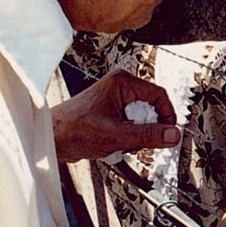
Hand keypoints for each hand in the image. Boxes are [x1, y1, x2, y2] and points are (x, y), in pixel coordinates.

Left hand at [52, 67, 179, 161]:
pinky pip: (131, 125)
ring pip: (142, 120)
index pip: (159, 96)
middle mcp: (120, 87)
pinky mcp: (112, 113)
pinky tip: (114, 144)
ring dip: (136, 136)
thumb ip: (148, 135)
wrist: (51, 140)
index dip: (166, 116)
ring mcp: (116, 100)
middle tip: (136, 141)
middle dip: (147, 129)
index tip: (168, 134)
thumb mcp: (116, 135)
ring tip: (120, 143)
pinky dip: (128, 138)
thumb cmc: (73, 130)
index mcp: (122, 82)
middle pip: (151, 109)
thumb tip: (173, 134)